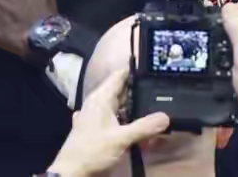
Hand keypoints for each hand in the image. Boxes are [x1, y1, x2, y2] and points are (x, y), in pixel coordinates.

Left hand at [47, 68, 169, 176]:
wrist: (71, 173)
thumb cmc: (93, 151)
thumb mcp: (122, 139)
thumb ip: (144, 127)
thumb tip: (166, 116)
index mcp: (100, 99)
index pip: (119, 76)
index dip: (134, 72)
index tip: (152, 71)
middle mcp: (96, 103)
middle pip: (119, 92)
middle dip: (137, 94)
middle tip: (159, 93)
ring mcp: (92, 116)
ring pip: (116, 107)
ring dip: (131, 110)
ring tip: (151, 111)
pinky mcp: (92, 129)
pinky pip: (111, 119)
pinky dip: (123, 121)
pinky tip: (133, 126)